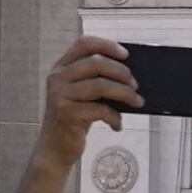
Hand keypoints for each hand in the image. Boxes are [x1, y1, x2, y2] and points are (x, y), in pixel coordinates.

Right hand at [37, 37, 138, 159]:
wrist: (54, 148)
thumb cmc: (73, 119)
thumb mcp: (81, 95)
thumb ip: (96, 80)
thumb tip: (130, 75)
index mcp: (61, 68)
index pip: (84, 44)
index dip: (107, 45)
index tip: (126, 55)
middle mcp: (58, 78)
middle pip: (96, 62)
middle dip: (122, 72)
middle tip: (135, 85)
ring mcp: (60, 95)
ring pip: (101, 85)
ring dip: (125, 94)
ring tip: (136, 102)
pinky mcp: (67, 114)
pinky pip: (100, 109)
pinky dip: (115, 117)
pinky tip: (117, 125)